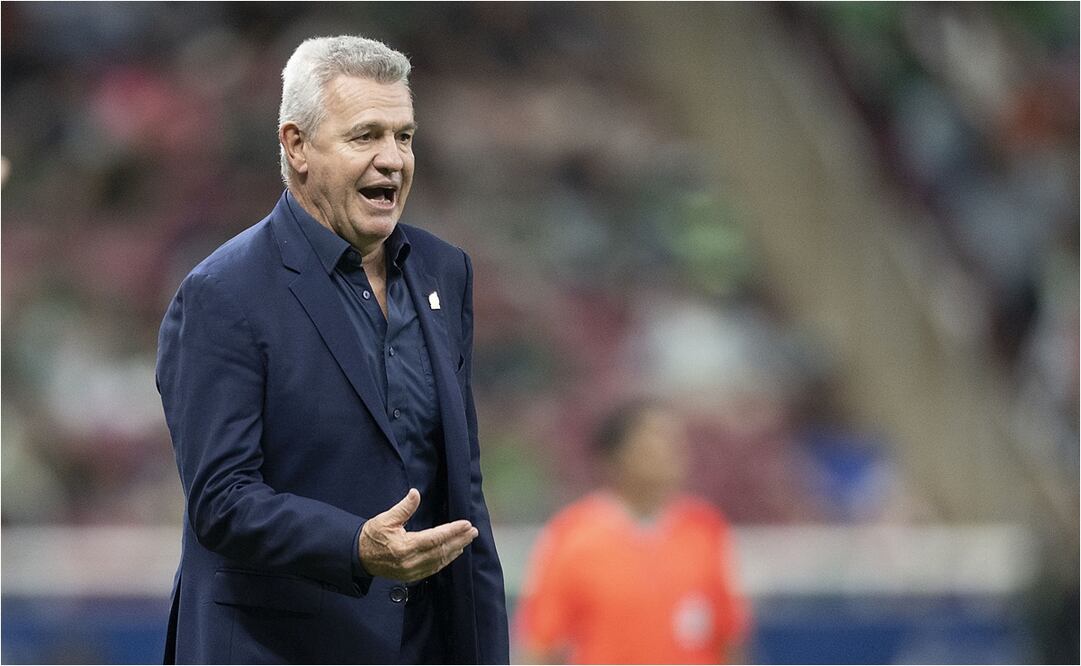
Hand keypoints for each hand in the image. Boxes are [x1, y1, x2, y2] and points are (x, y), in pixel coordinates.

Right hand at [358, 488, 478, 582]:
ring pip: (439, 561)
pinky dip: (445, 560)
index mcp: (405, 547)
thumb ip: (404, 507)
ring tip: (467, 540)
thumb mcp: (386, 518)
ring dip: (455, 550)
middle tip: (473, 531)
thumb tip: (415, 493)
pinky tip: (453, 553)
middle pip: (441, 551)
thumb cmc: (372, 536)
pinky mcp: (411, 576)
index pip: (435, 538)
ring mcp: (412, 571)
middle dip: (459, 540)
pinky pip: (433, 568)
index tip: (466, 524)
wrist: (358, 557)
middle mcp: (411, 562)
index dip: (453, 531)